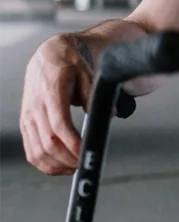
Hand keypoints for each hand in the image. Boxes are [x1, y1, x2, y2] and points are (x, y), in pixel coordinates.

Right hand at [20, 36, 91, 174]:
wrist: (49, 55)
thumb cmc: (69, 62)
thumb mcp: (87, 72)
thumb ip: (94, 95)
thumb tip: (108, 115)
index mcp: (51, 91)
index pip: (59, 125)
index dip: (72, 144)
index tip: (85, 154)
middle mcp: (36, 106)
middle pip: (48, 143)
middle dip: (68, 159)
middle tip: (84, 163)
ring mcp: (28, 116)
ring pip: (36, 151)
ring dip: (56, 165)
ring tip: (74, 167)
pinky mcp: (26, 123)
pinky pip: (30, 150)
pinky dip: (44, 163)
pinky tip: (60, 165)